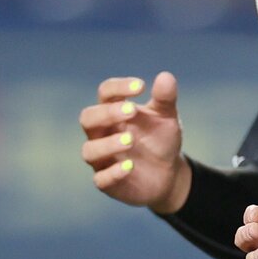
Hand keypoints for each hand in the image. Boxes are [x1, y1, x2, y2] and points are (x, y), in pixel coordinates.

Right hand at [79, 72, 190, 212]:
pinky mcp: (108, 182)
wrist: (169, 174)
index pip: (105, 94)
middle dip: (107, 113)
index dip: (118, 87)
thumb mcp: (167, 118)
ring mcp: (103, 159)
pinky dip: (113, 172)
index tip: (141, 86)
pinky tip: (130, 166)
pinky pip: (101, 179)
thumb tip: (166, 76)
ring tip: (130, 140)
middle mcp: (103, 134)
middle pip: (88, 118)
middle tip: (130, 110)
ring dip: (108, 143)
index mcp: (114, 113)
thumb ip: (165, 99)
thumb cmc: (161, 140)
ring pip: (90, 149)